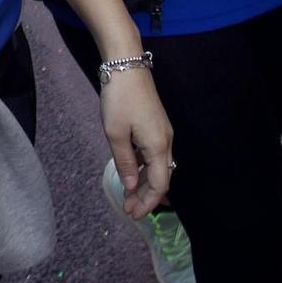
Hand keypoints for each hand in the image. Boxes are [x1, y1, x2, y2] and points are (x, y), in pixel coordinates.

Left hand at [98, 68, 172, 219]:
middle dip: (146, 197)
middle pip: (162, 177)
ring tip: (128, 196)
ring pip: (159, 166)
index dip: (148, 203)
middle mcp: (166, 141)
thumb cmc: (119, 100)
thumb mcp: (115, 134)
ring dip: (145, 183)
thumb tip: (132, 187)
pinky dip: (145, 168)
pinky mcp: (156, 126)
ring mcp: (162, 133)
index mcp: (158, 146)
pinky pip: (154, 155)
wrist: (127, 66)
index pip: (159, 184)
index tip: (133, 215)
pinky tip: (131, 173)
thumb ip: (125, 163)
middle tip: (128, 210)